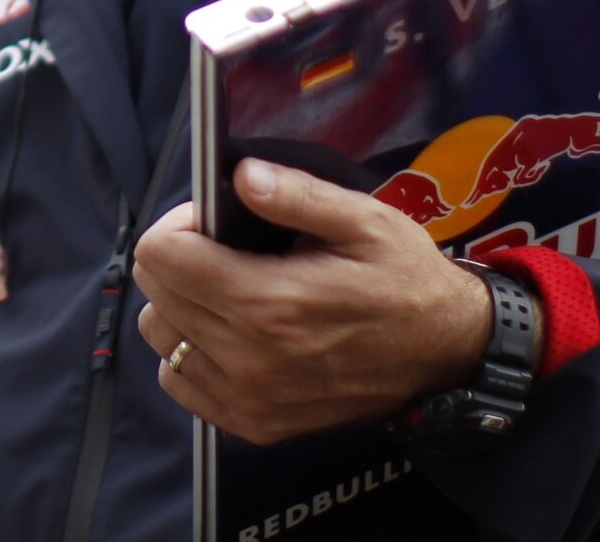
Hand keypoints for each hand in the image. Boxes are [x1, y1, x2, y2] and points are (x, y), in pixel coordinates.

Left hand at [131, 159, 499, 446]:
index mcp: (270, 302)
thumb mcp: (364, 221)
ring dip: (180, 304)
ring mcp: (249, 397)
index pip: (161, 257)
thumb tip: (241, 177)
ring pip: (161, 337)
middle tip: (222, 247)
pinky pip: (178, 381)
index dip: (178, 225)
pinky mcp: (253, 423)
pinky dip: (189, 351)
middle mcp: (249, 357)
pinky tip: (226, 330)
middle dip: (178, 258)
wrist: (445, 353)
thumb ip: (298, 195)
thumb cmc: (404, 279)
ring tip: (225, 287)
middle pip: (155, 294)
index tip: (210, 219)